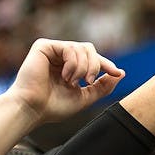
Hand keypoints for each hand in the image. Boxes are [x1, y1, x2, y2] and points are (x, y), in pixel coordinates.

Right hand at [4, 39, 124, 122]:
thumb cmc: (54, 106)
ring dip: (83, 68)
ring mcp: (53, 50)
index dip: (107, 64)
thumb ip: (102, 86)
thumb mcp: (85, 97)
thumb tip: (121, 73)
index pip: (93, 59)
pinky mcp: (44, 46)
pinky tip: (64, 76)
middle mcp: (61, 57)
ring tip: (71, 82)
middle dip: (95, 65)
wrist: (33, 109)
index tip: (117, 73)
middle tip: (88, 81)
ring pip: (82, 48)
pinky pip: (70, 47)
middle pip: (90, 49)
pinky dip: (73, 63)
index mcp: (70, 68)